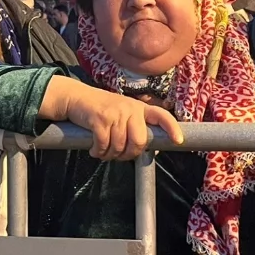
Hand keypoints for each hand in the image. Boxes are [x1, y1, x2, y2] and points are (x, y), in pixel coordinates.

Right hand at [45, 77, 184, 160]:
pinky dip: (98, 152)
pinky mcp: (100, 118)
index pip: (161, 115)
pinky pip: (103, 145)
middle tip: (118, 156)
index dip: (172, 128)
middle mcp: (130, 108)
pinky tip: (94, 149)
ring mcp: (115, 112)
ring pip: (119, 146)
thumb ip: (136, 128)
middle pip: (139, 141)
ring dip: (109, 155)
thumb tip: (155, 150)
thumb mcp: (123, 114)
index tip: (178, 140)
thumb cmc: (102, 110)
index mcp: (139, 108)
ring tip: (103, 152)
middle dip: (128, 154)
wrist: (76, 98)